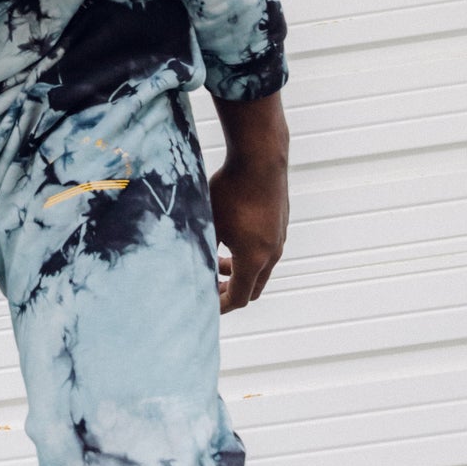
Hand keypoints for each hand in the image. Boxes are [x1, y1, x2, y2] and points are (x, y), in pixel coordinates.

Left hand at [208, 92, 290, 313]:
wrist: (260, 157)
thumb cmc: (231, 190)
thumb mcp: (209, 222)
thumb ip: (201, 249)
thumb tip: (186, 266)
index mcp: (254, 259)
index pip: (240, 298)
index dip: (222, 306)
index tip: (206, 308)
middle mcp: (272, 253)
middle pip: (254, 287)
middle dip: (231, 290)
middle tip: (211, 286)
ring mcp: (279, 237)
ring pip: (261, 267)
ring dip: (240, 269)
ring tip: (217, 260)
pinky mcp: (280, 221)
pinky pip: (266, 249)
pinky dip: (249, 253)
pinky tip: (231, 236)